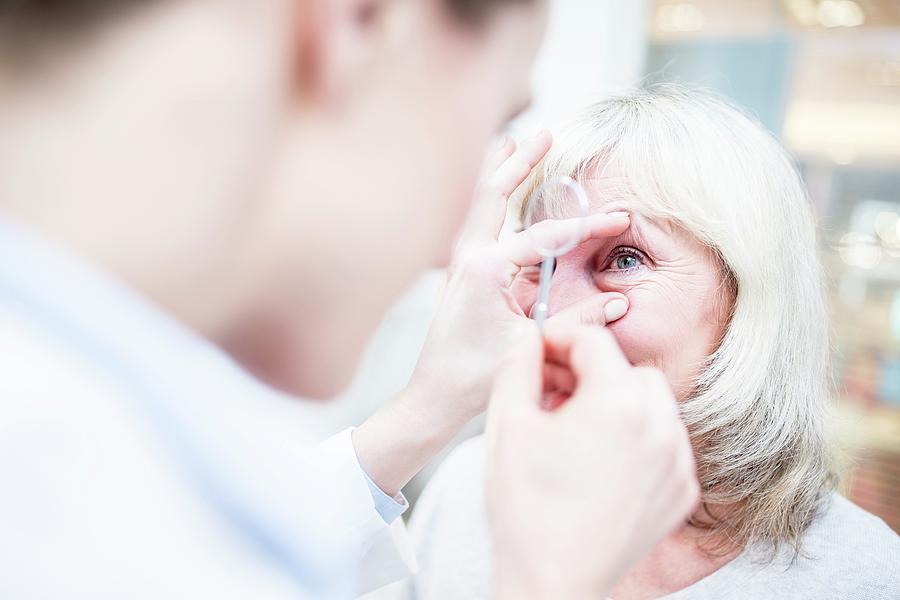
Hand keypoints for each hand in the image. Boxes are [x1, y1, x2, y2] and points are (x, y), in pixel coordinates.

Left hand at [408, 131, 629, 421]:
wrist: (432, 396)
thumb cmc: (474, 376)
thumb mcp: (531, 346)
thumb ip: (576, 322)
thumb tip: (618, 304)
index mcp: (484, 269)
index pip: (545, 238)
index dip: (586, 228)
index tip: (619, 219)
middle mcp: (466, 256)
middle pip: (494, 194)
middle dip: (522, 162)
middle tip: (544, 132)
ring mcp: (457, 262)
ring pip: (480, 203)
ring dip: (498, 172)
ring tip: (509, 140)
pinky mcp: (458, 272)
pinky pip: (475, 222)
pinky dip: (488, 199)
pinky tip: (494, 187)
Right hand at [487, 325, 699, 599]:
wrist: (552, 583)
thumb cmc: (527, 511)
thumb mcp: (508, 425)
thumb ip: (518, 366)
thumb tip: (526, 336)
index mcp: (617, 405)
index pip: (594, 342)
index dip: (560, 339)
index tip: (539, 352)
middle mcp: (659, 428)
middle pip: (629, 370)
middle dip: (592, 372)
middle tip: (554, 393)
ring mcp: (676, 463)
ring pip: (653, 404)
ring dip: (618, 401)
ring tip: (576, 428)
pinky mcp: (681, 492)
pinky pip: (665, 442)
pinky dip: (638, 438)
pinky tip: (601, 457)